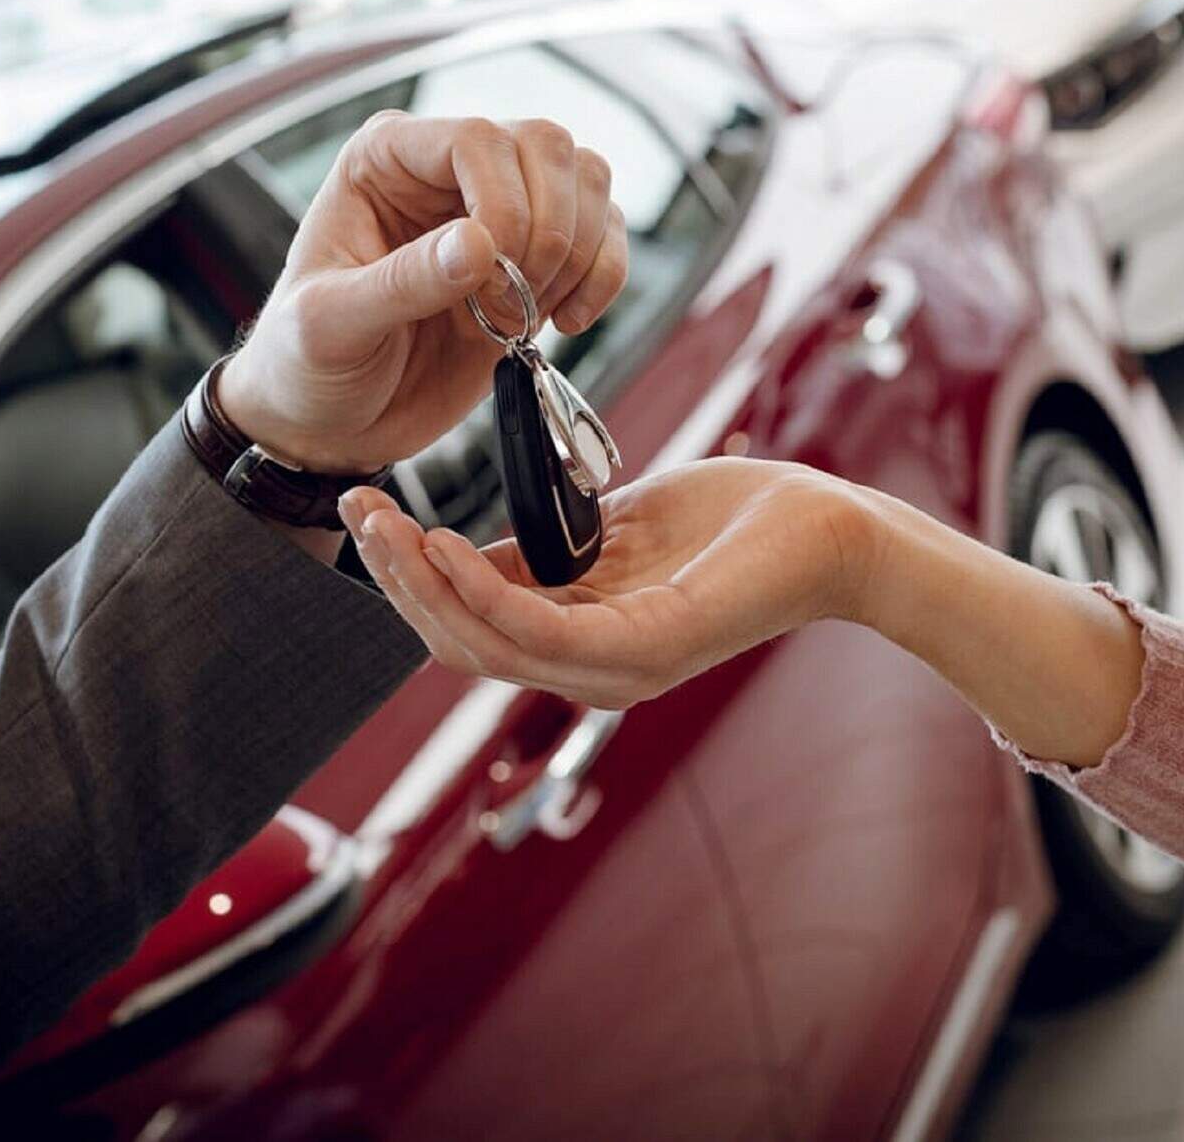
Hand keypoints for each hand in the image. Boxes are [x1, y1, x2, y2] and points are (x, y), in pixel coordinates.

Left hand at [218, 113, 626, 472]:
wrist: (332, 423)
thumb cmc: (308, 363)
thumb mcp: (332, 326)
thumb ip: (402, 283)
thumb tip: (478, 244)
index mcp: (385, 161)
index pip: (476, 138)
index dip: (503, 203)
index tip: (488, 275)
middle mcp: (447, 172)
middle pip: (545, 147)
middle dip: (549, 230)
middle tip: (510, 300)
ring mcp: (500, 211)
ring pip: (586, 181)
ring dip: (579, 253)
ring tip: (529, 313)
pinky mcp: (537, 260)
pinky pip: (605, 236)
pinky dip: (605, 278)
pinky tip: (568, 322)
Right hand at [337, 459, 878, 707]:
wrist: (827, 527)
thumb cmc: (736, 521)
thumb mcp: (613, 527)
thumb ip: (545, 548)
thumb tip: (467, 548)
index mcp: (582, 642)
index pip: (470, 626)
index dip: (410, 576)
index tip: (367, 512)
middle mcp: (592, 671)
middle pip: (461, 644)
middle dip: (397, 581)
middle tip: (356, 513)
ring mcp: (618, 668)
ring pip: (486, 644)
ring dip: (422, 586)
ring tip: (384, 525)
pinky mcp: (647, 647)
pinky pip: (539, 630)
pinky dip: (482, 593)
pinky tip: (446, 546)